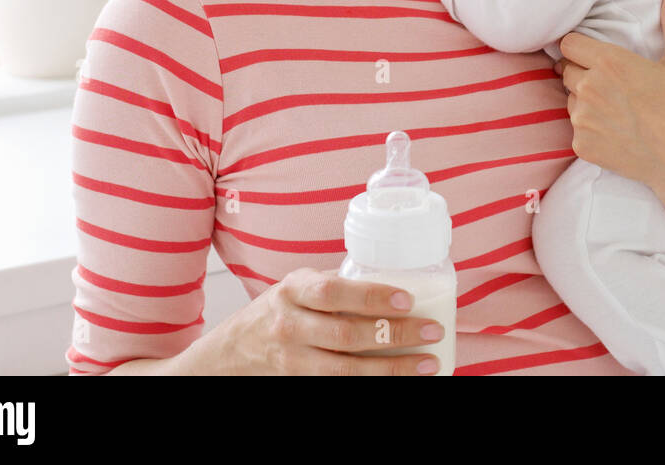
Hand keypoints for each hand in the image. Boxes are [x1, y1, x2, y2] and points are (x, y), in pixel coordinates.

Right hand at [213, 267, 446, 374]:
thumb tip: (396, 278)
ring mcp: (292, 360)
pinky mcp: (299, 382)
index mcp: (292, 290)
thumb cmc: (278, 309)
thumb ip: (337, 284)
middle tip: (432, 330)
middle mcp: (289, 325)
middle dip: (395, 334)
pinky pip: (339, 385)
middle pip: (346, 334)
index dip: (371, 296)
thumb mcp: (297, 285)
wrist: (232, 350)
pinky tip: (401, 380)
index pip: (333, 291)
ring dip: (392, 368)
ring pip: (346, 370)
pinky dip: (372, 383)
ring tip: (428, 363)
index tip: (408, 299)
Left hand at [553, 0, 664, 202]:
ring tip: (617, 108)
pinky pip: (575, 129)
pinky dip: (590, 129)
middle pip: (566, 70)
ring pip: (570, 100)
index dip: (581, 47)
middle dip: (583, 73)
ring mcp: (583, 120)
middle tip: (613, 84)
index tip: (597, 54)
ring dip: (584, 101)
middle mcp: (589, 89)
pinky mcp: (582, 147)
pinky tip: (617, 131)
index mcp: (609, 63)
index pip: (568, 43)